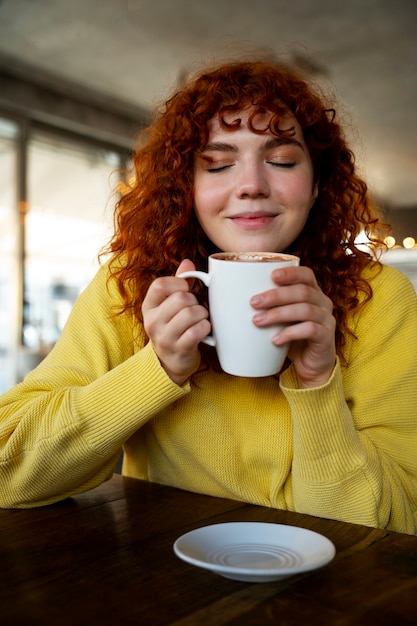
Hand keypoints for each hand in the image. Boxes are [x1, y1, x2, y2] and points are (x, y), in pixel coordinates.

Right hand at [142, 259, 210, 384]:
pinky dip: (205, 327)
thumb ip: (178, 283)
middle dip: (194, 301)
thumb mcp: (169, 305)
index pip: (160, 285)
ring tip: (200, 319)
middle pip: (181, 298)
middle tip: (195, 308)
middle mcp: (153, 321)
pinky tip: (203, 329)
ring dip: (202, 314)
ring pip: (191, 313)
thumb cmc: (173, 327)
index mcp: (149, 307)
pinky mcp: (179, 349)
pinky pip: (197, 331)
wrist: (169, 362)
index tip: (185, 289)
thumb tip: (188, 262)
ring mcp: (164, 337)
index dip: (178, 283)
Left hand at [251, 265, 335, 387]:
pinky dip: (290, 333)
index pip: (306, 274)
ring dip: (278, 314)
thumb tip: (228, 295)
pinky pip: (310, 330)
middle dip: (276, 295)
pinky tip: (274, 340)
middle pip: (302, 292)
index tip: (271, 275)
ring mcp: (326, 319)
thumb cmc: (290, 336)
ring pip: (305, 310)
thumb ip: (266, 306)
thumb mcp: (279, 318)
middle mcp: (323, 302)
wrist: (310, 365)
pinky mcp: (325, 337)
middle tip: (253, 302)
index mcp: (312, 292)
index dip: (290, 273)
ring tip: (258, 321)